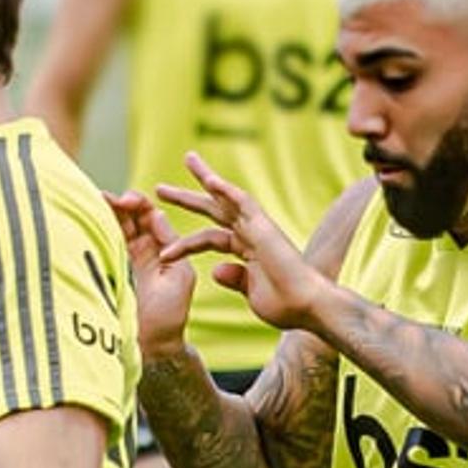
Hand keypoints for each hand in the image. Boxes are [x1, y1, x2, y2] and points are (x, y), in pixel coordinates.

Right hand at [105, 189, 195, 357]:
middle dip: (119, 204)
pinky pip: (103, 245)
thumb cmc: (169, 316)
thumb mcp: (179, 276)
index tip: (128, 200)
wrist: (149, 347)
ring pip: (114, 228)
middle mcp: (144, 251)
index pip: (150, 216)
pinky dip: (95, 231)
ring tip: (94, 201)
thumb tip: (157, 214)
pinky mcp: (109, 271)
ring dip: (105, 213)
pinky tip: (87, 219)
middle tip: (107, 198)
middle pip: (129, 217)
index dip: (139, 204)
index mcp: (165, 249)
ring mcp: (125, 260)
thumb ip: (170, 244)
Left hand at [157, 152, 332, 331]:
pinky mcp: (265, 227)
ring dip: (206, 178)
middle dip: (187, 198)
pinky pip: (244, 203)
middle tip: (160, 188)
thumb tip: (216, 270)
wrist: (307, 308)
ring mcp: (258, 228)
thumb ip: (236, 278)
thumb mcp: (252, 292)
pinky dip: (227, 191)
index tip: (163, 250)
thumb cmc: (285, 306)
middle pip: (214, 209)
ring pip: (226, 197)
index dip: (185, 242)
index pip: (210, 237)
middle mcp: (251, 234)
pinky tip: (210, 181)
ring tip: (188, 159)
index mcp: (247, 250)